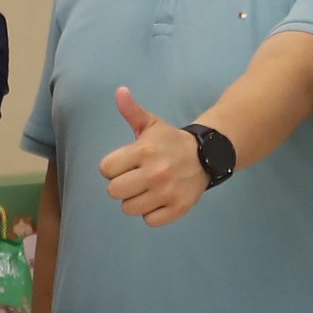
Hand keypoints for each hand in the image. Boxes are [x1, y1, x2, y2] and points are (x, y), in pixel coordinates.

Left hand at [97, 86, 209, 227]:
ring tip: (146, 189)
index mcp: (144, 151)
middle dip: (121, 185)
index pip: (106, 169)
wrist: (207, 155)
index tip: (124, 164)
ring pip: (129, 208)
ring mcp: (168, 192)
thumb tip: (120, 91)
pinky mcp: (179, 208)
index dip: (112, 167)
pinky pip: (150, 221)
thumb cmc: (170, 141)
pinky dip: (151, 213)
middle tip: (134, 178)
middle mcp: (155, 172)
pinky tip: (158, 200)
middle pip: (114, 191)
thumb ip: (131, 111)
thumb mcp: (151, 124)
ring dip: (135, 200)